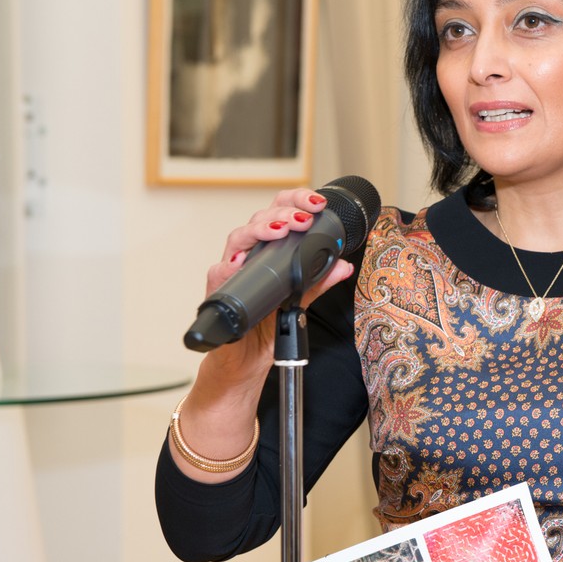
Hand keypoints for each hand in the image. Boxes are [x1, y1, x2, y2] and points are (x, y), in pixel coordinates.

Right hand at [200, 188, 356, 377]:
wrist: (246, 360)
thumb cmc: (267, 325)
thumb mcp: (299, 300)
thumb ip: (319, 281)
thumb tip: (344, 266)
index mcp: (268, 252)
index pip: (279, 214)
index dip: (295, 201)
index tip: (317, 203)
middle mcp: (249, 256)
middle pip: (260, 219)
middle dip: (283, 212)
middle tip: (303, 218)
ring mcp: (232, 272)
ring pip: (238, 238)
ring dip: (259, 229)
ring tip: (280, 230)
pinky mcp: (219, 292)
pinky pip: (218, 273)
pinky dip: (228, 265)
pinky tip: (240, 261)